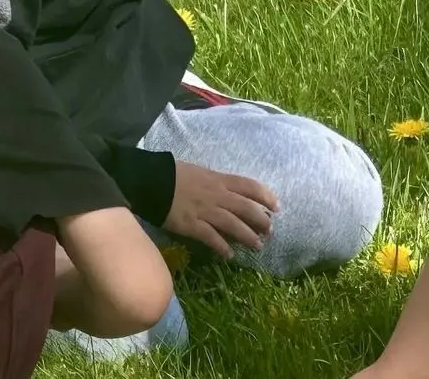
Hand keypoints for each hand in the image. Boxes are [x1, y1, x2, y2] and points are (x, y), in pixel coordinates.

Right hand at [162, 160, 278, 259]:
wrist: (151, 181)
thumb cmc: (174, 174)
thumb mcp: (200, 172)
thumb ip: (216, 183)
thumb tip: (228, 193)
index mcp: (219, 180)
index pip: (249, 186)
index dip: (266, 196)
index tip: (277, 207)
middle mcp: (216, 195)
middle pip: (246, 208)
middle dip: (261, 220)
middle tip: (270, 231)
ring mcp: (205, 211)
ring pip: (233, 224)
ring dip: (248, 236)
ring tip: (258, 246)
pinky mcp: (191, 225)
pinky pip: (211, 237)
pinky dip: (222, 247)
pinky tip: (229, 255)